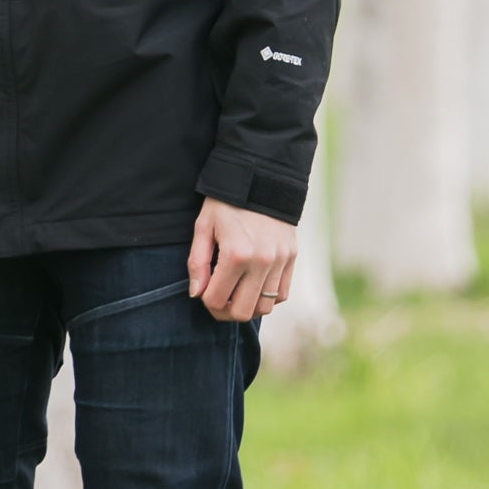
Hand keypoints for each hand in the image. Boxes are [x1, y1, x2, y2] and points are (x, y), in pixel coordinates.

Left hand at [189, 200, 297, 322]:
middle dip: (226, 311)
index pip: (217, 300)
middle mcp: (261, 261)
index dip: (206, 301)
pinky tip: (254, 284)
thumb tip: (197, 293)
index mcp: (236, 253)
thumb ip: (197, 262)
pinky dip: (267, 296)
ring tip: (236, 291)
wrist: (261, 176)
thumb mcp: (203, 226)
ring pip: (265, 307)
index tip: (203, 290)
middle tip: (218, 298)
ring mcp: (280, 261)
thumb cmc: (226, 202)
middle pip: (244, 312)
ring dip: (248, 304)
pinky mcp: (292, 257)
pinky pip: (282, 294)